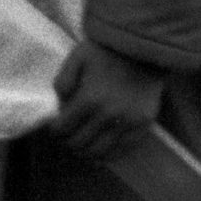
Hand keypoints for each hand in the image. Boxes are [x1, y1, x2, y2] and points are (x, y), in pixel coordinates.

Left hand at [47, 42, 171, 161]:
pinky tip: (102, 146)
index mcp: (89, 99)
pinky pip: (122, 149)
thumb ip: (62, 81)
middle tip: (69, 136)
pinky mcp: (143, 124)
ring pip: (99, 152)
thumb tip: (60, 107)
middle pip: (79, 143)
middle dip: (69, 141)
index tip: (57, 127)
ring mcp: (127, 122)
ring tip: (83, 144)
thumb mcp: (77, 57)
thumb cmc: (107, 51)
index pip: (63, 129)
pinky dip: (109, 152)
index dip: (56, 130)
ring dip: (87, 151)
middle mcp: (108, 115)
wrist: (144, 47)